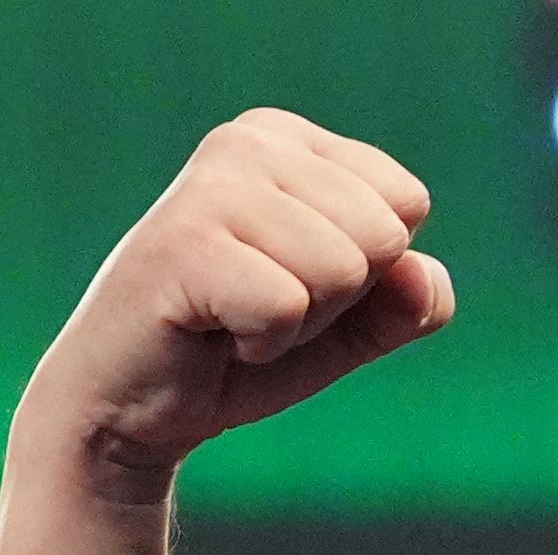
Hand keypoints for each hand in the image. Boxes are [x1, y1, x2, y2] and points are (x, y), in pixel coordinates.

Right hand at [25, 110, 455, 488]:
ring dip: (299, 325)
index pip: (407, 204)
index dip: (367, 275)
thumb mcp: (344, 327)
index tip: (293, 286)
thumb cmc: (238, 354)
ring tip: (234, 320)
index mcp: (289, 140)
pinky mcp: (183, 243)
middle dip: (336, 301)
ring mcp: (211, 186)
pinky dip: (263, 345)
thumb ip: (404, 302)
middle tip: (259, 310)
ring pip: (343, 270)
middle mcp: (247, 142)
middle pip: (383, 236)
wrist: (134, 410)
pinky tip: (211, 335)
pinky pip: (289, 306)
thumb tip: (423, 276)